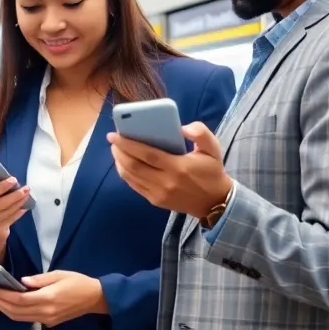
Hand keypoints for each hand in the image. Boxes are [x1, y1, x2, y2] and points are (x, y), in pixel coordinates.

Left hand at [0, 270, 106, 326]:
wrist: (96, 299)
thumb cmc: (78, 282)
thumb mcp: (59, 274)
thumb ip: (39, 279)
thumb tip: (21, 281)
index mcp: (48, 299)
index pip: (18, 299)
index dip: (1, 295)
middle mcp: (45, 312)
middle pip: (15, 311)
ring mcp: (47, 320)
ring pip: (18, 317)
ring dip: (3, 308)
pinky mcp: (48, 322)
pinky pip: (26, 319)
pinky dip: (13, 312)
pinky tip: (6, 304)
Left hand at [107, 122, 231, 217]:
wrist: (215, 201)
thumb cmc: (212, 171)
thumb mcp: (213, 149)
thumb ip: (201, 134)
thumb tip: (182, 128)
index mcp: (178, 167)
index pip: (147, 154)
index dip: (127, 144)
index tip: (114, 135)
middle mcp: (166, 182)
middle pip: (134, 166)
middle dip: (119, 152)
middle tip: (113, 140)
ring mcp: (159, 194)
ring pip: (131, 177)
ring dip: (119, 162)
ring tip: (116, 150)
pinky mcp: (156, 201)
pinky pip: (135, 186)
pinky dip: (126, 174)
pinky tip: (123, 164)